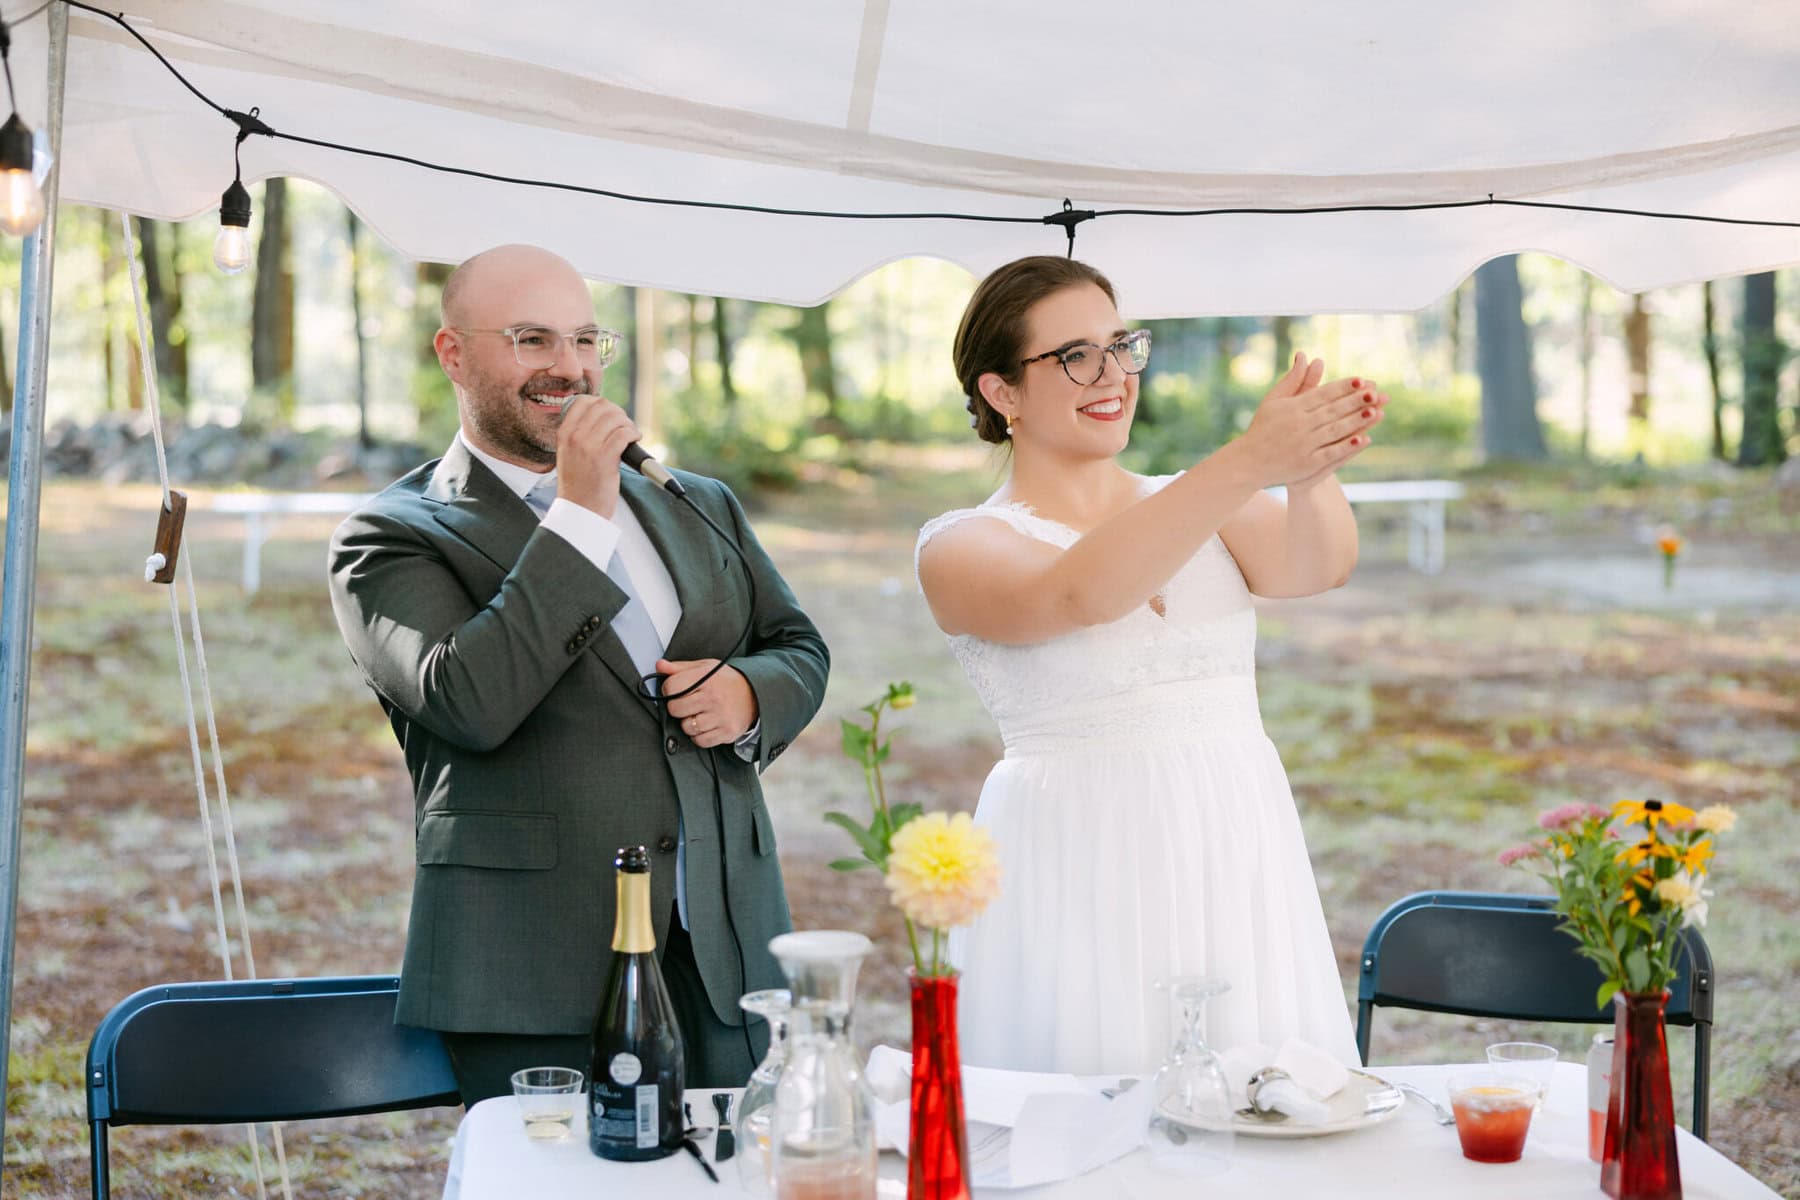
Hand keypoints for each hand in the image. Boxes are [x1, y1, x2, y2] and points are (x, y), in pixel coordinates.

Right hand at [555, 396, 641, 517]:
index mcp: (564, 433)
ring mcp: (589, 447)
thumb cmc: (578, 484)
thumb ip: (579, 434)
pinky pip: (624, 434)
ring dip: (627, 423)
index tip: (610, 414)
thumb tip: (602, 416)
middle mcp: (574, 437)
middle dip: (618, 413)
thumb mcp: (568, 453)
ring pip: (615, 418)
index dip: (601, 404)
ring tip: (630, 434)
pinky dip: (633, 433)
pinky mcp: (605, 458)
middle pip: (602, 406)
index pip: (582, 401)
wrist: (579, 509)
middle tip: (623, 425)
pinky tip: (635, 438)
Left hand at [659, 658, 758, 747]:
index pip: (671, 686)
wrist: (755, 694)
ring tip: (699, 714)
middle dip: (677, 707)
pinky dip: (699, 736)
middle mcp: (713, 697)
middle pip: (675, 709)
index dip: (669, 689)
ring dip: (689, 723)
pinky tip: (707, 725)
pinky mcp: (727, 732)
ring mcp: (721, 716)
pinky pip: (700, 741)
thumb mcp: (705, 668)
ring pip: (686, 727)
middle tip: (688, 703)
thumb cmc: (726, 681)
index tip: (676, 690)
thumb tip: (659, 665)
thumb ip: (680, 668)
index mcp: (706, 677)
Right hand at [1236, 354, 1384, 487]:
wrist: (1248, 462)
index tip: (1361, 379)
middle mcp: (1299, 424)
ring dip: (1356, 421)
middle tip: (1375, 392)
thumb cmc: (1262, 428)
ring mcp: (1304, 445)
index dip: (1343, 387)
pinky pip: (1330, 453)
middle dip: (1355, 401)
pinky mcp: (1307, 464)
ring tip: (1376, 411)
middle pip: (1332, 410)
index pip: (1322, 394)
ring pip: (1334, 430)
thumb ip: (1293, 379)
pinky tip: (1362, 439)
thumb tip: (1304, 355)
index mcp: (1292, 407)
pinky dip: (1346, 447)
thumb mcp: (1274, 400)